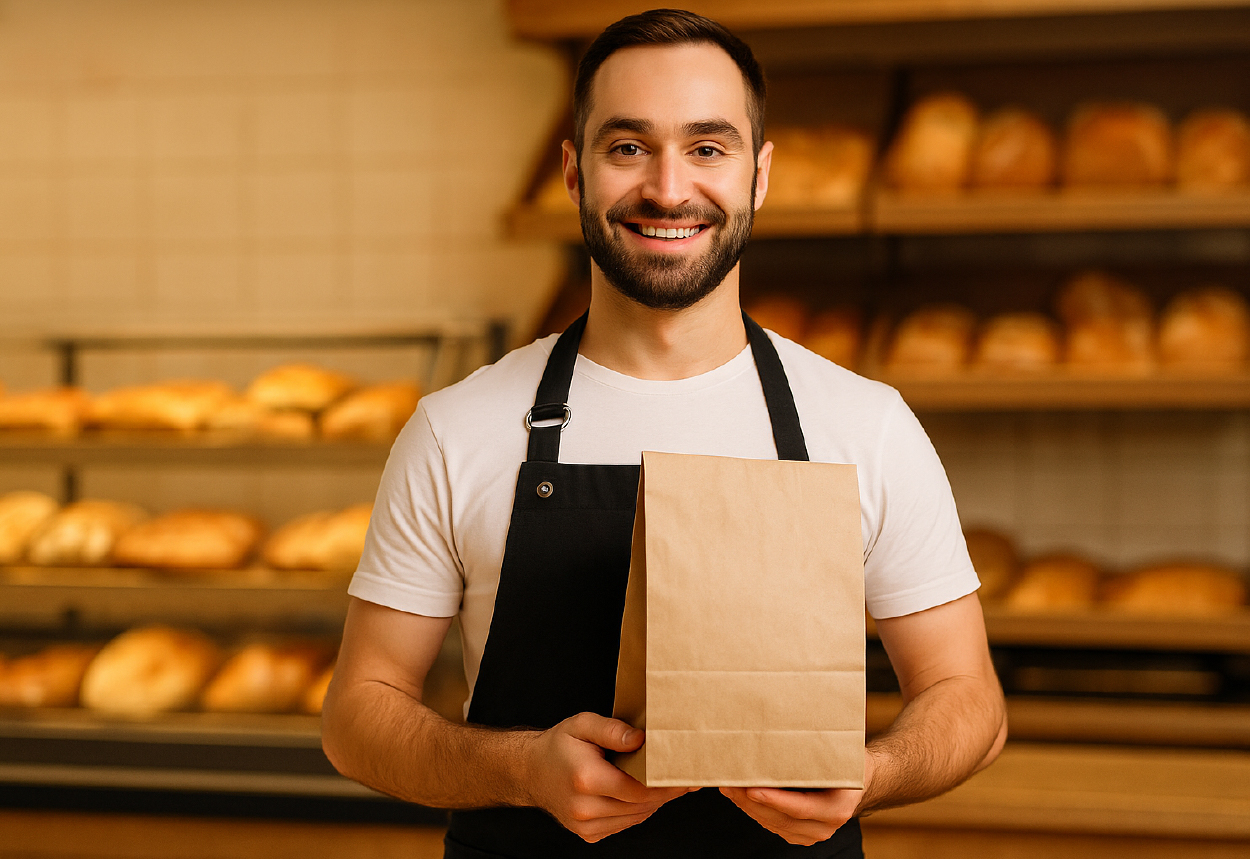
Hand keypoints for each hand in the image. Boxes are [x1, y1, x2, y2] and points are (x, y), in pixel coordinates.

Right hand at [523, 712, 693, 842]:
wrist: (530, 771)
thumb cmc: (559, 745)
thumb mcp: (582, 724)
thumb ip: (612, 730)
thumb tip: (642, 739)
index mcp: (586, 780)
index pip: (638, 789)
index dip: (665, 783)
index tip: (685, 774)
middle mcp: (585, 808)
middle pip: (641, 805)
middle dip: (666, 792)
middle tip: (686, 778)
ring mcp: (585, 826)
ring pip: (636, 817)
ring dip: (654, 802)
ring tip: (667, 783)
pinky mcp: (588, 834)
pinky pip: (624, 823)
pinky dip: (637, 809)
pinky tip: (641, 793)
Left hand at [719, 754, 874, 846]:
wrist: (859, 781)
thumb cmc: (845, 761)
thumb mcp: (838, 755)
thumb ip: (816, 751)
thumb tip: (788, 724)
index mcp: (837, 807)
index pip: (800, 807)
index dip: (774, 800)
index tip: (752, 789)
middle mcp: (825, 825)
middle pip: (781, 818)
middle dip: (751, 801)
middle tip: (730, 781)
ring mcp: (812, 833)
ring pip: (772, 823)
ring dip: (747, 805)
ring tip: (728, 785)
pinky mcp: (799, 834)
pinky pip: (772, 825)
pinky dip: (754, 810)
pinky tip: (739, 795)